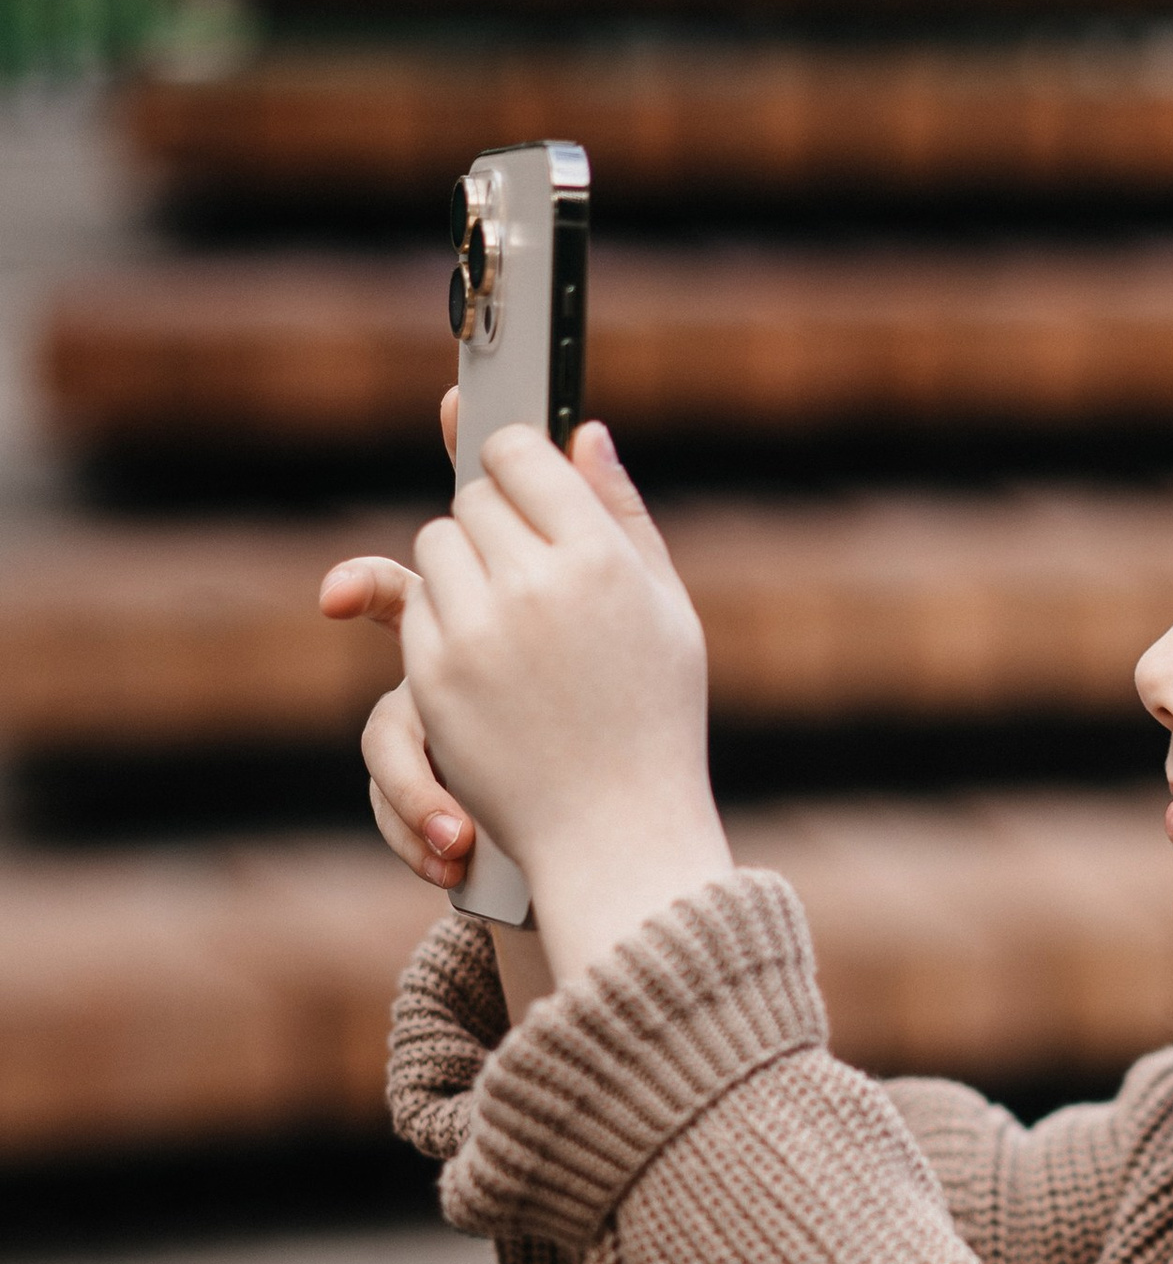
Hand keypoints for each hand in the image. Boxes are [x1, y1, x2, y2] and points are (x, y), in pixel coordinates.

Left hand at [330, 416, 731, 987]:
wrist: (616, 832)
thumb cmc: (655, 717)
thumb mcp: (665, 608)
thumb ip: (622, 512)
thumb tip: (582, 431)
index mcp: (599, 559)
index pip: (519, 454)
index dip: (514, 456)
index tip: (519, 471)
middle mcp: (532, 586)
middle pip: (471, 500)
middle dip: (492, 521)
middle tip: (528, 563)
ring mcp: (475, 632)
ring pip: (434, 546)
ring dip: (463, 567)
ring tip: (513, 615)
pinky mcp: (430, 676)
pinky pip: (416, 607)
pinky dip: (446, 621)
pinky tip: (494, 657)